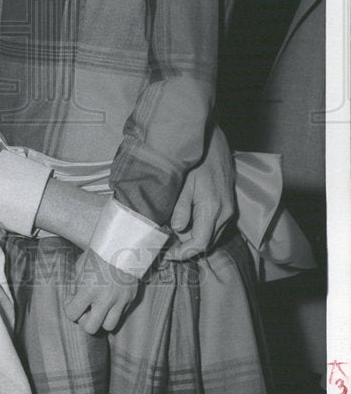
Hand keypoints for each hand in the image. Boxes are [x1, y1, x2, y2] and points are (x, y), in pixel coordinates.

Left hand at [64, 247, 138, 333]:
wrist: (123, 243)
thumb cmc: (98, 253)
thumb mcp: (81, 267)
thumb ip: (77, 286)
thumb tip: (75, 299)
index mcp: (89, 289)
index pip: (72, 313)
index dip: (69, 307)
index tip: (71, 299)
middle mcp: (105, 299)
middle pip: (91, 328)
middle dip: (84, 320)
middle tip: (85, 308)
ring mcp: (120, 301)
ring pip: (108, 326)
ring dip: (101, 319)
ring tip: (99, 307)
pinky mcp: (131, 299)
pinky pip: (121, 315)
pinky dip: (114, 312)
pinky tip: (110, 300)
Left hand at [165, 124, 234, 260]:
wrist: (212, 139)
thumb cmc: (195, 159)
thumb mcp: (182, 182)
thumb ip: (180, 208)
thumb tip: (177, 230)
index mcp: (212, 209)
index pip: (200, 243)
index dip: (183, 253)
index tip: (166, 254)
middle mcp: (225, 213)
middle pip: (207, 242)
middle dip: (186, 247)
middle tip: (164, 244)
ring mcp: (229, 208)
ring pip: (212, 234)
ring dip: (194, 237)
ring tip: (171, 233)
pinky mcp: (229, 203)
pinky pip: (215, 224)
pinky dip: (201, 227)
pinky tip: (185, 220)